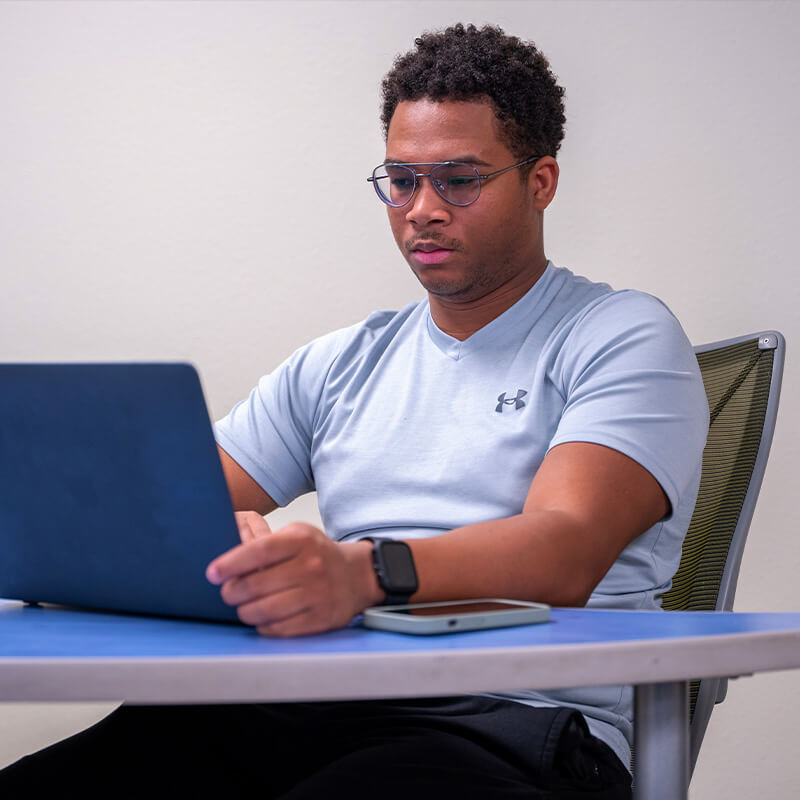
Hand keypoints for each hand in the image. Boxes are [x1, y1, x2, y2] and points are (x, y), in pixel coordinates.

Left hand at [206, 512, 381, 636]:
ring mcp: (317, 594)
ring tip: (243, 606)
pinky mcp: (320, 618)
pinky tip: (262, 618)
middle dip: (232, 592)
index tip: (212, 573)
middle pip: (256, 585)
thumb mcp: (297, 535)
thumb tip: (227, 562)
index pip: (258, 551)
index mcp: (301, 541)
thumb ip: (266, 543)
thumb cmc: (318, 554)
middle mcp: (311, 567)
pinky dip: (263, 625)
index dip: (230, 564)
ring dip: (245, 611)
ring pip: (264, 610)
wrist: (357, 575)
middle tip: (227, 592)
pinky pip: (279, 628)